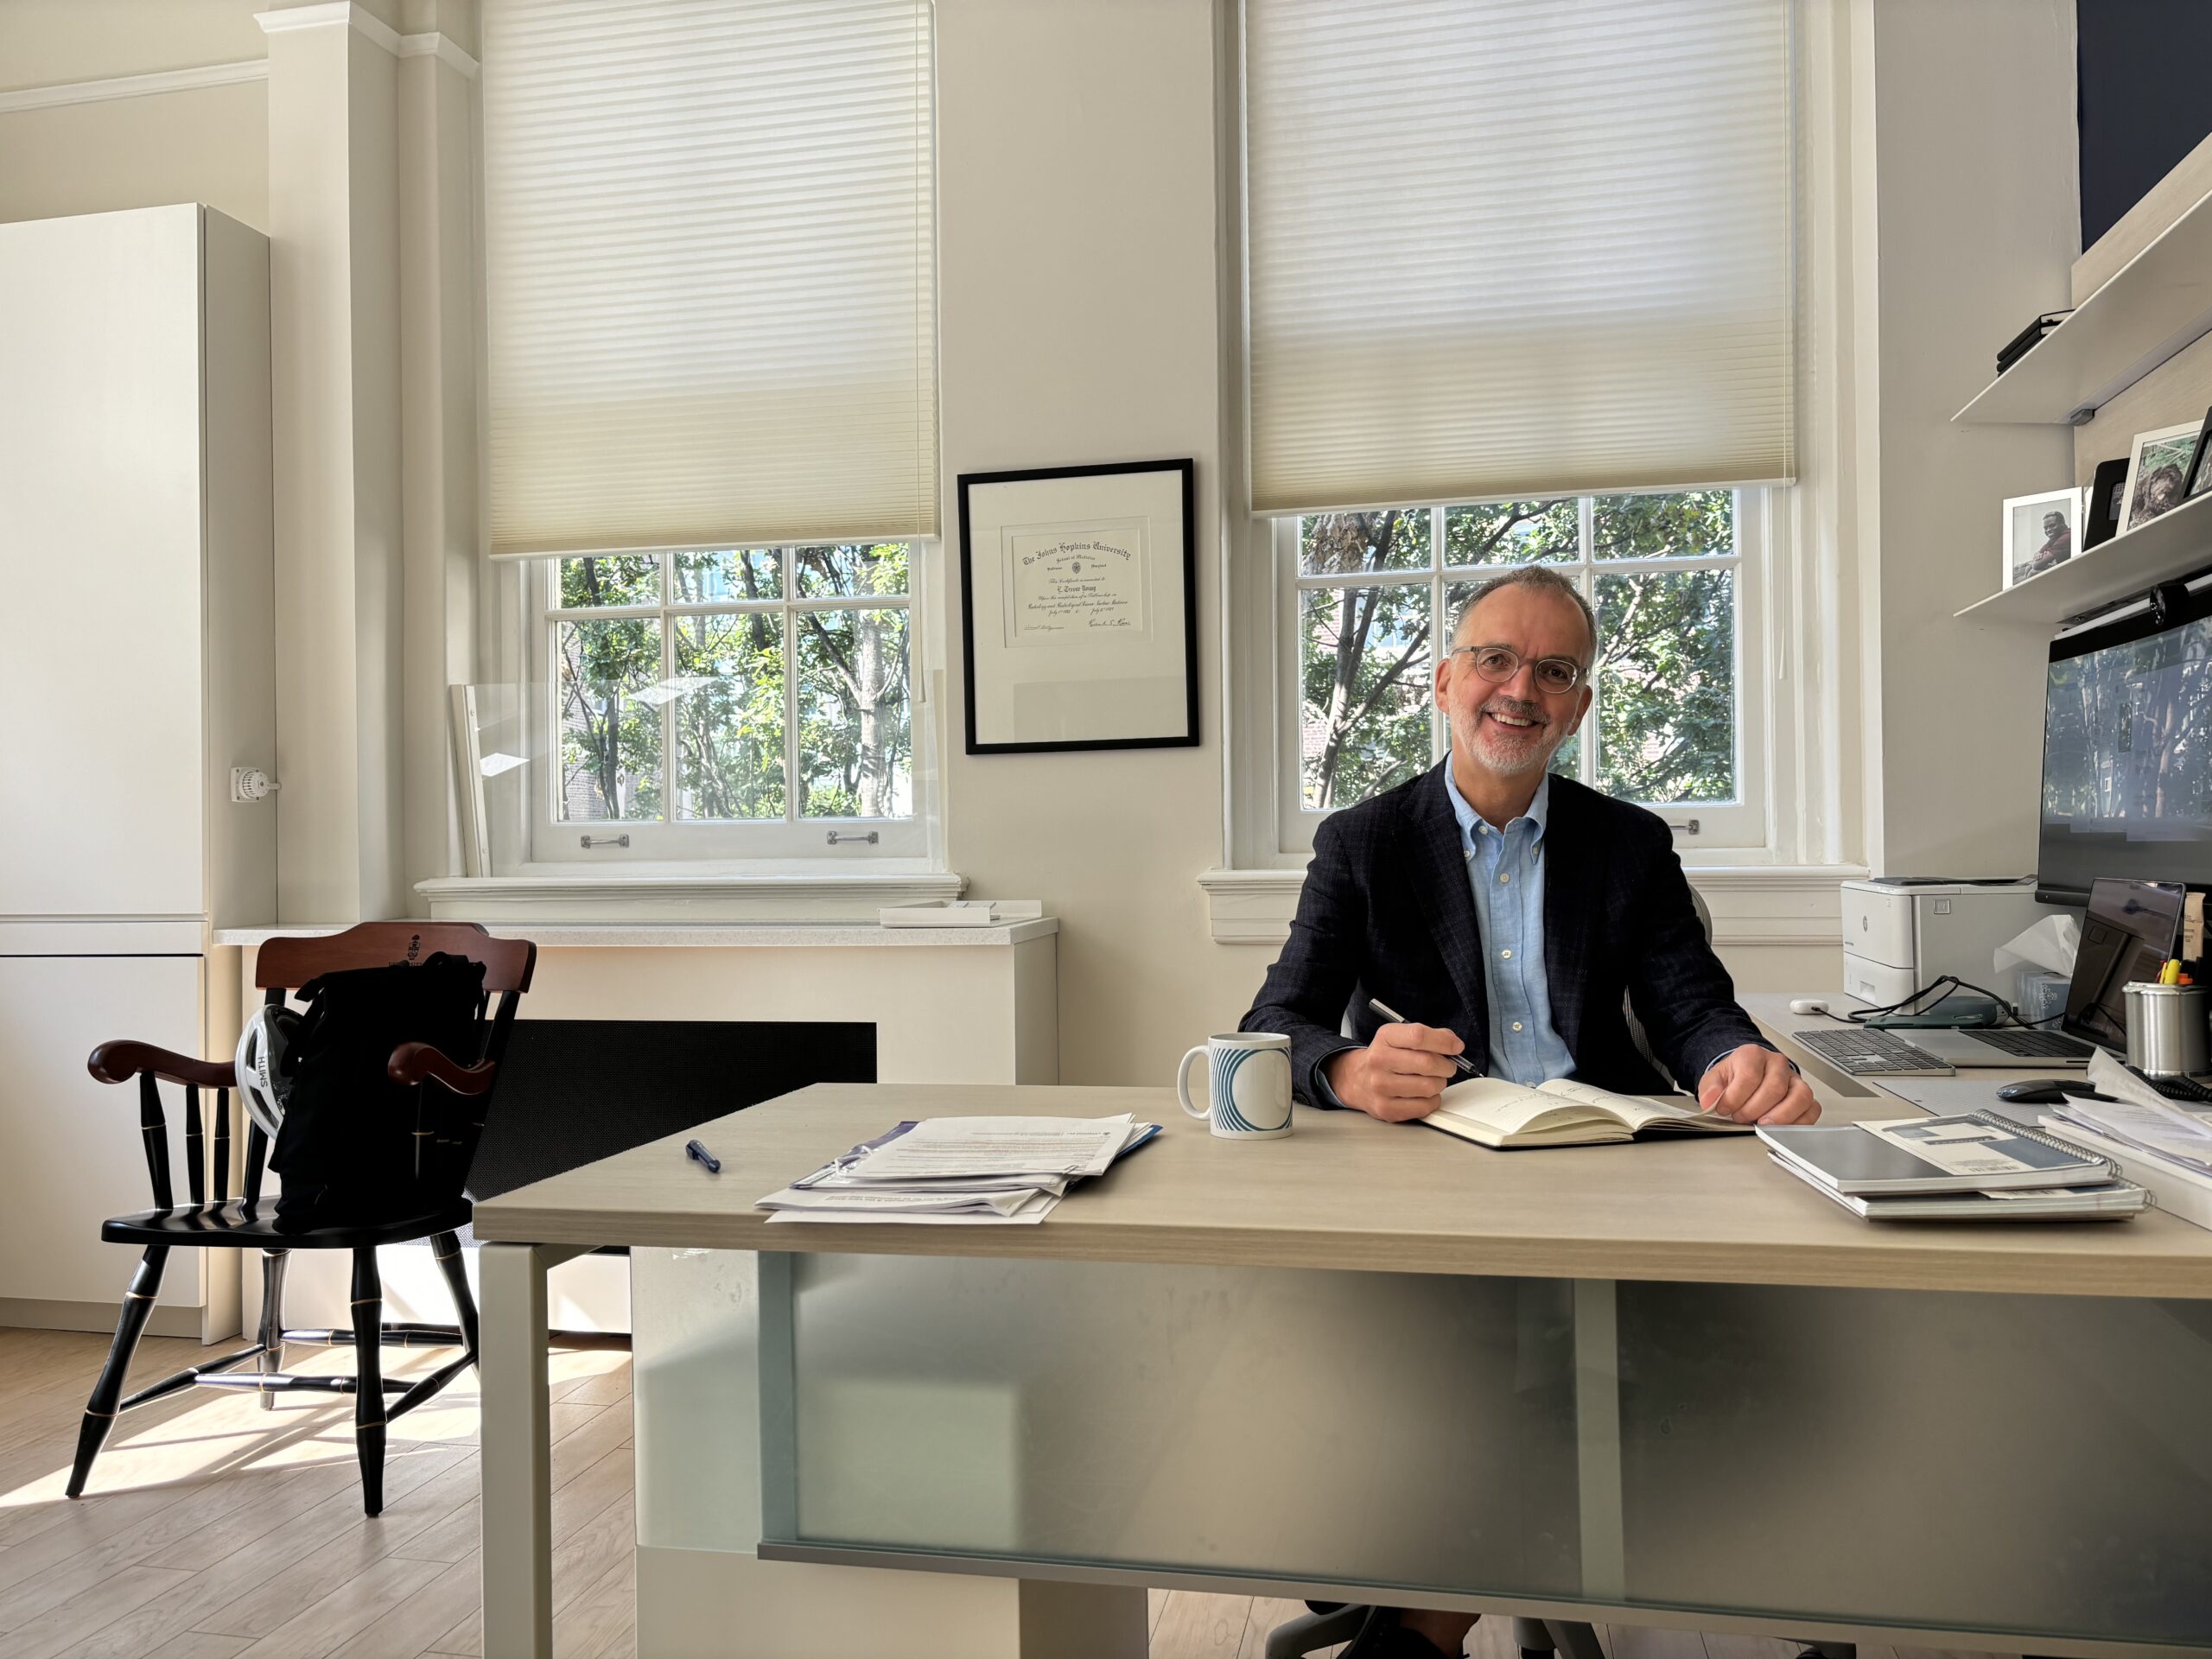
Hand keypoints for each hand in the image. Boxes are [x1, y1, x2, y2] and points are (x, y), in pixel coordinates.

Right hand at [1324, 1022, 1464, 1121]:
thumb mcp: (1399, 1037)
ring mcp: (1381, 1087)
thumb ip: (1427, 1036)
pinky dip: (1432, 1100)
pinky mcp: (1387, 1109)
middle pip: (1427, 1063)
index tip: (1456, 1047)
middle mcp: (1379, 1061)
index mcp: (1385, 1038)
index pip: (1419, 1036)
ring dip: (1439, 1084)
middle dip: (1446, 1066)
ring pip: (1429, 1087)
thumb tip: (1453, 1044)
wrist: (1356, 1080)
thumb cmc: (1385, 1058)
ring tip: (1431, 1080)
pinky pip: (1424, 1106)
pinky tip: (1424, 1094)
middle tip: (1446, 1067)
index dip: (1444, 1041)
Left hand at [1699, 1043, 1819, 1123]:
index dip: (1735, 1097)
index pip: (1749, 1076)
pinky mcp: (1805, 1095)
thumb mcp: (1715, 1078)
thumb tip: (1710, 1100)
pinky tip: (1782, 1128)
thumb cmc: (1734, 1077)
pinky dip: (1799, 1122)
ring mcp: (1794, 1079)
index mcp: (1753, 1055)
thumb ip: (1710, 1088)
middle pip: (1775, 1088)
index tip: (1725, 1109)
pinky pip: (1812, 1109)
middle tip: (1741, 1118)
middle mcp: (1777, 1064)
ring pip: (1799, 1097)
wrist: (1747, 1075)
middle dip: (1755, 1109)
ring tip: (1762, 1125)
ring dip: (1780, 1117)